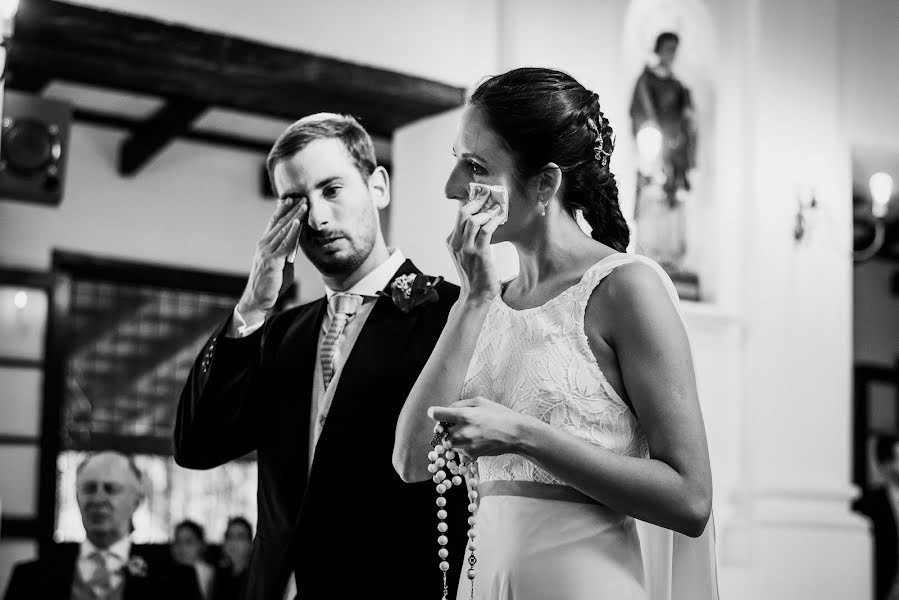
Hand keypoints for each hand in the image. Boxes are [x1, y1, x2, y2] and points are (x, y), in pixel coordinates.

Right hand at [238, 198, 307, 317]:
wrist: (257, 300)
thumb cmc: (270, 284)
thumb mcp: (281, 264)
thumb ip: (287, 252)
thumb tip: (295, 245)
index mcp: (264, 244)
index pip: (274, 223)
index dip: (282, 210)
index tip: (291, 199)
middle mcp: (264, 245)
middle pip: (279, 223)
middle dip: (291, 209)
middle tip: (301, 196)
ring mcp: (267, 252)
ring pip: (283, 231)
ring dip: (294, 217)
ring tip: (303, 205)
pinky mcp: (272, 261)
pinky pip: (284, 244)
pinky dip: (292, 233)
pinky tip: (298, 224)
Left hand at [428, 397, 524, 457]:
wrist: (515, 434)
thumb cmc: (499, 414)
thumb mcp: (480, 401)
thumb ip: (460, 404)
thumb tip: (447, 409)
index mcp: (463, 415)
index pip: (437, 414)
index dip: (434, 413)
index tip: (435, 413)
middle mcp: (462, 431)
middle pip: (440, 432)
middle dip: (445, 428)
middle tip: (455, 424)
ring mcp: (466, 445)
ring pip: (448, 442)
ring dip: (452, 438)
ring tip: (468, 432)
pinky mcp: (470, 455)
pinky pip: (459, 451)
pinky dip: (462, 446)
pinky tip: (475, 440)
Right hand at [446, 193, 502, 303]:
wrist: (475, 295)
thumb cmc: (475, 275)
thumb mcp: (466, 255)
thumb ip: (469, 240)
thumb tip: (481, 224)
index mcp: (452, 242)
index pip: (458, 215)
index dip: (470, 203)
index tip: (482, 195)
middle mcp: (455, 243)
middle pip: (462, 212)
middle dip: (477, 201)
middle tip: (489, 195)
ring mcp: (465, 248)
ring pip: (472, 219)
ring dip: (487, 211)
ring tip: (497, 207)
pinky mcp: (478, 253)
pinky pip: (485, 231)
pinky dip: (493, 221)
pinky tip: (500, 218)